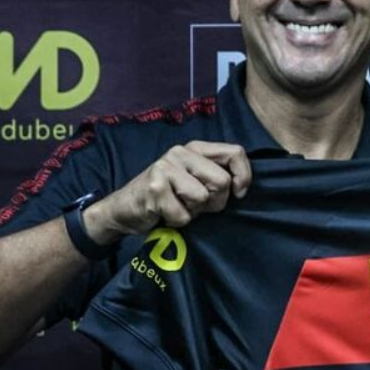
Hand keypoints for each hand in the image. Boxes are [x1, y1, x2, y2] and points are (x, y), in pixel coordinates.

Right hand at [83, 141, 251, 241]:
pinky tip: (165, 213)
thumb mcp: (195, 180)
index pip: (235, 152)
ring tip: (178, 206)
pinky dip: (178, 221)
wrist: (125, 209)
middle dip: (215, 202)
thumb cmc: (169, 197)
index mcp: (195, 148)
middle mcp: (180, 152)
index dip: (243, 177)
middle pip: (222, 181)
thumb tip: (242, 187)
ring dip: (194, 212)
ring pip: (203, 197)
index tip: (237, 193)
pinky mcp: (155, 187)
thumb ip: (217, 175)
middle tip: (196, 204)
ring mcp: (165, 167)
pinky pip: (184, 215)